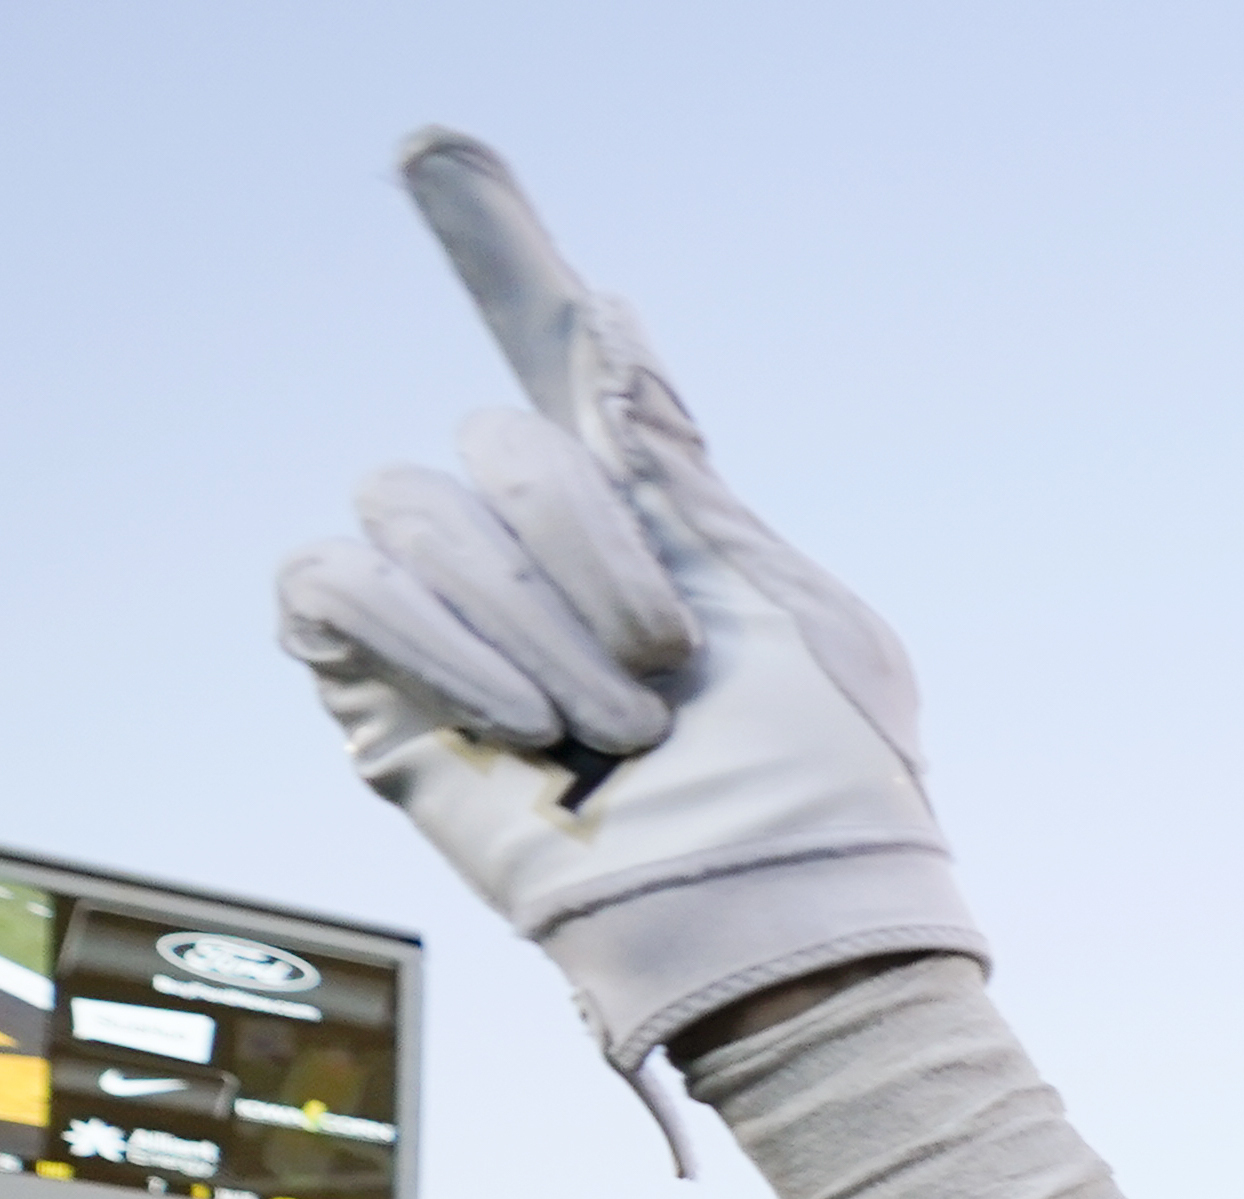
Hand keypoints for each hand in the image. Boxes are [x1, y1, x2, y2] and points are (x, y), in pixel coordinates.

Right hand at [272, 133, 980, 1074]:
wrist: (784, 918)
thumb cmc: (827, 795)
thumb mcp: (796, 608)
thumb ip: (681, 472)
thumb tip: (607, 331)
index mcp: (648, 524)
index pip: (556, 364)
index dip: (498, 254)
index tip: (438, 152)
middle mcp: (538, 560)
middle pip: (492, 438)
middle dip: (587, 543)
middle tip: (662, 668)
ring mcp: (451, 624)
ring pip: (416, 510)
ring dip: (528, 620)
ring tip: (610, 727)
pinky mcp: (376, 693)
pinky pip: (333, 582)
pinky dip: (433, 639)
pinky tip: (519, 718)